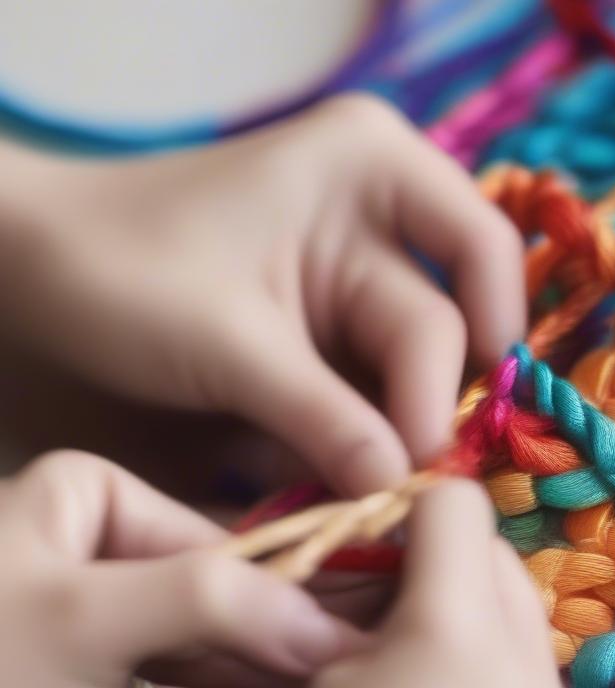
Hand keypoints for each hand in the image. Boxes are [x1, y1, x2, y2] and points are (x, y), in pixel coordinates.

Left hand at [0, 95, 523, 495]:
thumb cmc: (119, 273)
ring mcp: (359, 280)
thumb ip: (324, 416)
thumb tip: (402, 487)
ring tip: (355, 496)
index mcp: (372, 169)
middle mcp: (382, 217)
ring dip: (387, 439)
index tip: (436, 450)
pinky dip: (356, 441)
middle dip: (418, 415)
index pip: (477, 254)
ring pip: (412, 376)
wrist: (38, 281)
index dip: (477, 352)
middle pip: (445, 330)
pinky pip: (374, 395)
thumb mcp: (227, 341)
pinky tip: (324, 475)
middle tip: (393, 498)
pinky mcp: (336, 336)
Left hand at [0, 450, 365, 687]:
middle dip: (287, 639)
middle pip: (216, 596)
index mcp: (87, 499)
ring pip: (201, 654)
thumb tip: (329, 624)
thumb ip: (219, 600)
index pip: (218, 535)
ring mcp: (92, 635)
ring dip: (267, 682)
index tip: (362, 621)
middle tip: (371, 666)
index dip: (295, 581)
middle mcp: (93, 556)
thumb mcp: (90, 613)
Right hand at [227, 481, 590, 687]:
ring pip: (535, 679)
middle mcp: (536, 683)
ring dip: (491, 676)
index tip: (387, 542)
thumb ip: (367, 643)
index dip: (418, 508)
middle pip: (512, 583)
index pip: (460, 511)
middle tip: (406, 621)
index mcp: (464, 633)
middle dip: (463, 578)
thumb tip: (397, 633)